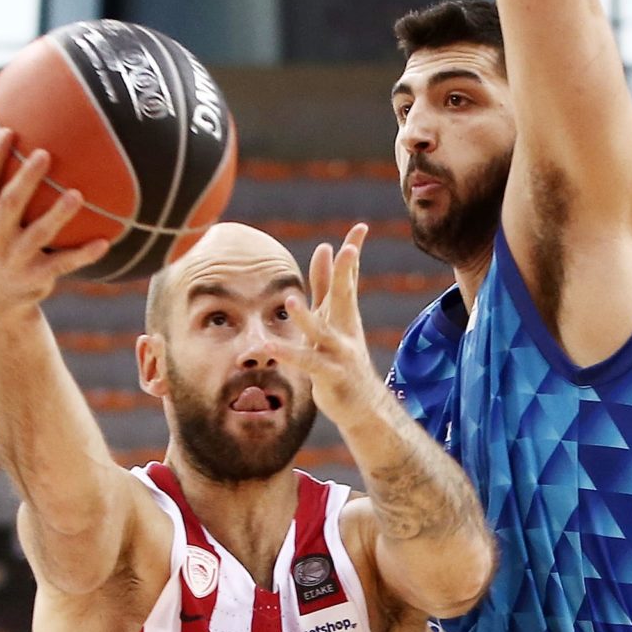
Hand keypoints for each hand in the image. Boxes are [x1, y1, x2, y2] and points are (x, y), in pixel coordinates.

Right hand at [0, 129, 108, 321]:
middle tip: (45, 153)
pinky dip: (83, 255)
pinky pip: (62, 264)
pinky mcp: (36, 277)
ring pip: (38, 235)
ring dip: (57, 215)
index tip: (8, 132)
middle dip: (25, 180)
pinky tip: (104, 242)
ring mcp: (14, 259)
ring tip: (77, 194)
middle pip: (8, 204)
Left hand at [271, 223, 388, 427]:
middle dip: (346, 273)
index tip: (361, 227)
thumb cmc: (342, 356)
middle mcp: (345, 329)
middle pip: (345, 297)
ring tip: (290, 302)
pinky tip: (269, 346)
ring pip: (322, 332)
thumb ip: (327, 285)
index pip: (350, 277)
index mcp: (344, 313)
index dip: (354, 252)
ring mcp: (339, 353)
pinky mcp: (330, 376)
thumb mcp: (334, 318)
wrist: (363, 405)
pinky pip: (307, 364)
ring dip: (307, 318)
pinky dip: (288, 354)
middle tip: (348, 249)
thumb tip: (326, 247)